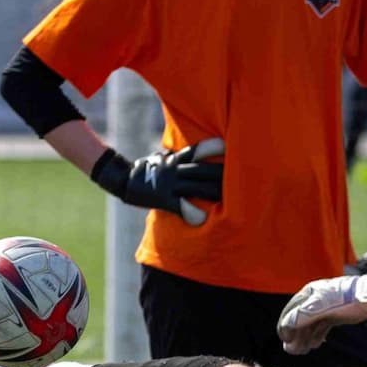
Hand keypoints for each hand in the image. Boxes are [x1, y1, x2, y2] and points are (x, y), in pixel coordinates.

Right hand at [89, 137, 223, 225]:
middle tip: (244, 178)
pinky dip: (191, 212)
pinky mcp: (162, 198)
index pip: (197, 151)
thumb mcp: (162, 157)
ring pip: (196, 187)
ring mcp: (169, 184)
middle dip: (222, 175)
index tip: (228, 146)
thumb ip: (179, 156)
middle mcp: (174, 169)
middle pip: (202, 170)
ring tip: (232, 199)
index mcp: (175, 159)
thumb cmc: (147, 169)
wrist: (122, 180)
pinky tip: (203, 219)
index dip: (213, 148)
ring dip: (214, 192)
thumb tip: (193, 153)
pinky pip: (180, 206)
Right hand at [279, 266, 366, 355]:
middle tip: (293, 351)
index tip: (285, 340)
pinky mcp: (335, 315)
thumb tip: (285, 326)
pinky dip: (316, 336)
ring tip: (303, 351)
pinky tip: (315, 345)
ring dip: (305, 338)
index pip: (291, 311)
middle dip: (296, 335)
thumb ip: (302, 316)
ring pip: (311, 325)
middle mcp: (315, 299)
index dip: (286, 326)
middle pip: (300, 319)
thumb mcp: (321, 308)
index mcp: (309, 293)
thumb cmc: (346, 300)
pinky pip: (321, 327)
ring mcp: (325, 307)